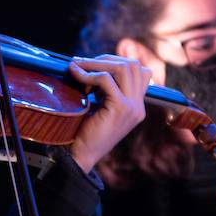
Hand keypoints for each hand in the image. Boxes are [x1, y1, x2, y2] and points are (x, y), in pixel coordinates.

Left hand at [67, 55, 150, 172]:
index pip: (139, 71)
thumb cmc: (83, 131)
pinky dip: (88, 74)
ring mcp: (132, 107)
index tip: (92, 65)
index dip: (116, 62)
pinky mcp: (121, 108)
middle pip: (134, 66)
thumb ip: (105, 88)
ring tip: (78, 66)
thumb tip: (92, 63)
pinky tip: (75, 74)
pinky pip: (106, 79)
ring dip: (98, 63)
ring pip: (124, 68)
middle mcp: (138, 106)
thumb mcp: (100, 105)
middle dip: (107, 59)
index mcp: (136, 106)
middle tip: (83, 62)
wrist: (80, 155)